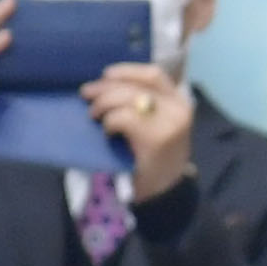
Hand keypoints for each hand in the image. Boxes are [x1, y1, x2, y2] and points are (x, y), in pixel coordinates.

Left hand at [91, 61, 195, 198]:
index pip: (153, 74)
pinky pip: (124, 118)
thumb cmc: (154, 159)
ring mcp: (169, 123)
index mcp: (179, 102)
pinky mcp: (157, 138)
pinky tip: (107, 132)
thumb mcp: (156, 125)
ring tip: (94, 114)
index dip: (127, 71)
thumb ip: (142, 104)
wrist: (164, 194)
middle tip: (86, 93)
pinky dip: (110, 122)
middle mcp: (178, 109)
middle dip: (106, 87)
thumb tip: (106, 83)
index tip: (106, 74)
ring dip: (104, 104)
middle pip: (135, 86)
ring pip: (126, 98)